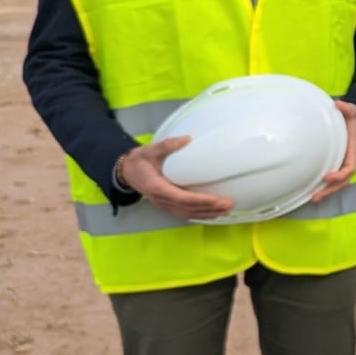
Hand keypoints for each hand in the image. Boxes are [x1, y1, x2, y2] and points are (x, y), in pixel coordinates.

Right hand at [116, 136, 233, 220]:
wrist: (126, 171)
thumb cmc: (139, 160)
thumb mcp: (150, 150)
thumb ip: (167, 145)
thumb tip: (187, 139)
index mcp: (157, 187)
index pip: (181, 197)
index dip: (199, 200)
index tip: (217, 200)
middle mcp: (161, 200)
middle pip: (188, 208)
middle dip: (209, 208)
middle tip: (229, 205)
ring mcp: (163, 205)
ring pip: (187, 213)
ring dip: (207, 214)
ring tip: (226, 211)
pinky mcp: (167, 205)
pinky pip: (184, 213)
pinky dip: (199, 215)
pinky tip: (212, 214)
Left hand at [306, 101, 355, 203]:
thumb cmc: (353, 120)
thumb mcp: (353, 112)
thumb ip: (347, 108)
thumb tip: (337, 104)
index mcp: (353, 150)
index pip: (349, 167)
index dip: (339, 174)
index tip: (326, 176)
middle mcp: (350, 160)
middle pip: (344, 181)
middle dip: (330, 190)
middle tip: (315, 196)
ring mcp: (344, 164)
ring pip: (339, 183)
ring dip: (327, 192)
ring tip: (312, 199)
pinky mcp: (337, 165)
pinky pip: (334, 180)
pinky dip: (325, 187)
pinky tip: (313, 191)